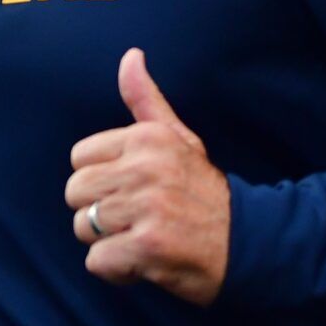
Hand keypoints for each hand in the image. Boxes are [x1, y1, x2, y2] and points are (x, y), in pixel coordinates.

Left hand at [65, 48, 230, 305]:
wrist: (250, 243)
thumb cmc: (205, 191)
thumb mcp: (180, 138)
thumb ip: (146, 100)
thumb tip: (130, 55)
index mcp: (147, 139)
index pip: (80, 157)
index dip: (100, 180)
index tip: (130, 189)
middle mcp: (146, 168)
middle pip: (75, 193)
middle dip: (97, 213)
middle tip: (134, 219)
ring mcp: (147, 207)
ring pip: (82, 227)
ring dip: (107, 242)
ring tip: (141, 238)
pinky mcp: (148, 246)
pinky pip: (97, 261)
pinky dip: (116, 270)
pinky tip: (144, 262)